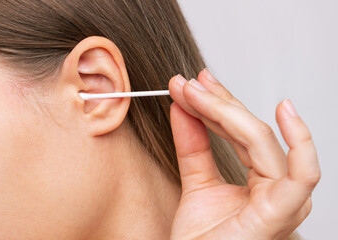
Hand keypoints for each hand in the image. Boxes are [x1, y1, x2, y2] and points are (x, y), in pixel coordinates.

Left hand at [168, 69, 320, 239]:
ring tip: (198, 92)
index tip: (190, 86)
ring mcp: (283, 199)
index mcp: (261, 181)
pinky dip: (299, 141)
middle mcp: (276, 186)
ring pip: (262, 140)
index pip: (241, 132)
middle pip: (250, 130)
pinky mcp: (282, 212)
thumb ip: (192, 144)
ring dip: (228, 111)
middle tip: (189, 84)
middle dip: (217, 102)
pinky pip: (301, 174)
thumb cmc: (201, 239)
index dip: (216, 104)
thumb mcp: (195, 181)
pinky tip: (285, 112)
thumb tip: (183, 106)